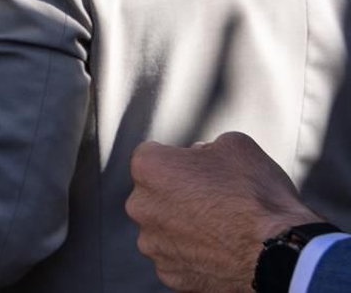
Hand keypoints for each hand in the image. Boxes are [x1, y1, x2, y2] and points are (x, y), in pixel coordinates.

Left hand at [127, 132, 324, 292]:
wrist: (282, 253)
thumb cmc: (258, 195)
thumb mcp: (236, 145)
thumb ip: (205, 146)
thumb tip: (198, 156)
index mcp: (149, 166)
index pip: (155, 156)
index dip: (182, 161)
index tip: (205, 171)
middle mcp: (140, 206)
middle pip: (155, 195)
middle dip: (178, 195)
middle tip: (215, 202)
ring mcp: (152, 245)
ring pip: (164, 230)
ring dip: (183, 229)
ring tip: (222, 231)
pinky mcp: (169, 275)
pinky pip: (177, 260)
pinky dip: (194, 258)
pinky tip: (221, 254)